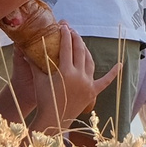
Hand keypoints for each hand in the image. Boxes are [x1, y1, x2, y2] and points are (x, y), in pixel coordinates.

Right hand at [5, 28, 122, 136]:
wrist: (53, 120)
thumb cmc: (43, 100)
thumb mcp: (39, 79)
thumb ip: (33, 63)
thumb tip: (25, 49)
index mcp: (66, 71)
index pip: (67, 47)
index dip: (65, 35)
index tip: (63, 26)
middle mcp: (79, 76)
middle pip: (79, 51)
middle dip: (76, 38)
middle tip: (71, 31)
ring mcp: (87, 84)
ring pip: (89, 61)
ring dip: (85, 50)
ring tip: (80, 43)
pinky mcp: (92, 92)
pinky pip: (105, 81)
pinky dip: (113, 73)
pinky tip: (120, 65)